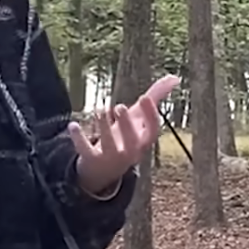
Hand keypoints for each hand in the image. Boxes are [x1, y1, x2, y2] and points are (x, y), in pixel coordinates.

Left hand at [71, 74, 180, 192]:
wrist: (105, 170)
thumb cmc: (127, 137)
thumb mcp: (140, 119)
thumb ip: (156, 98)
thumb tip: (175, 78)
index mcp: (144, 140)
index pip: (153, 130)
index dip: (150, 115)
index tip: (144, 96)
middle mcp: (130, 151)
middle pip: (132, 141)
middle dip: (126, 125)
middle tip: (120, 106)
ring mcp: (111, 157)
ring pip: (109, 144)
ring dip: (103, 127)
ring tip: (99, 109)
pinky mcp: (92, 160)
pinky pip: (85, 150)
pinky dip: (79, 138)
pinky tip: (73, 125)